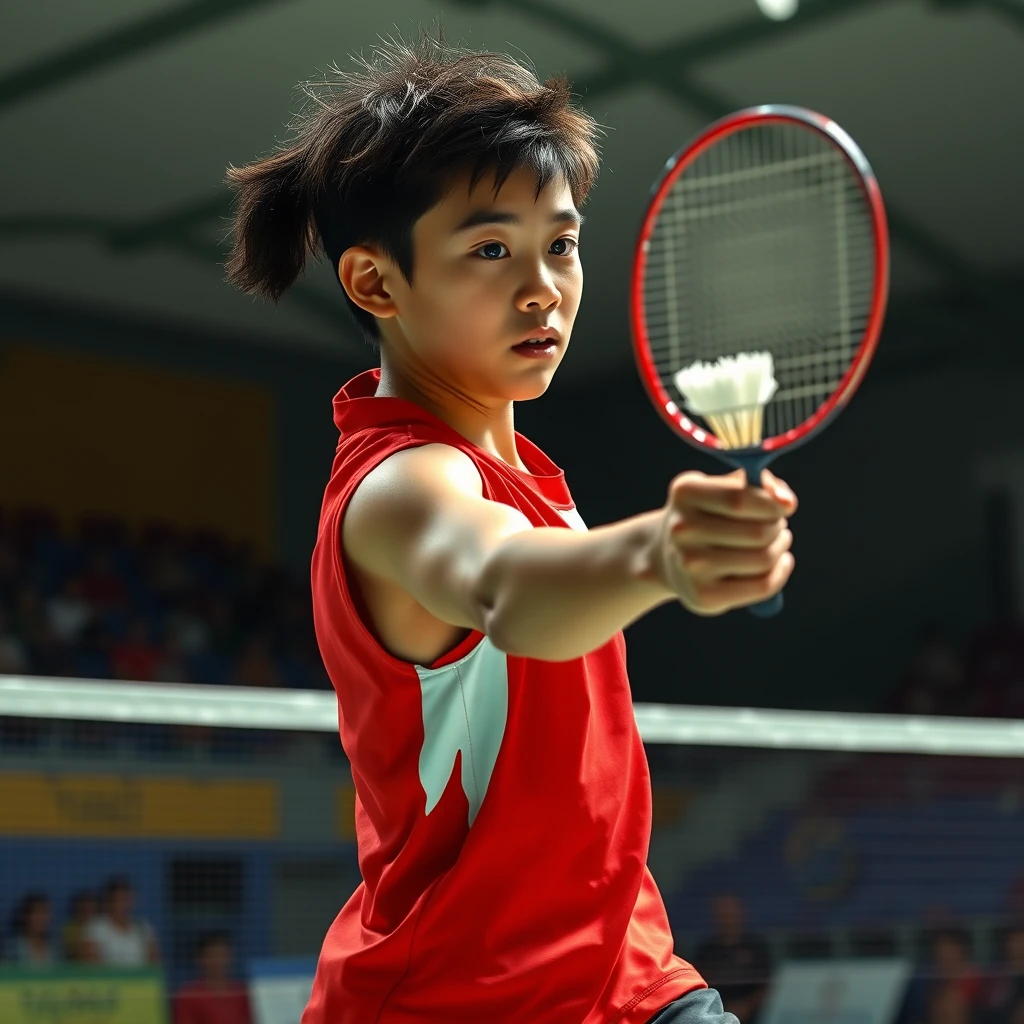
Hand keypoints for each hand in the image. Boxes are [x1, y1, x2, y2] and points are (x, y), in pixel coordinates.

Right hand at [655, 468, 796, 615]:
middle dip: (778, 527)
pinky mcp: (703, 596)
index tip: (783, 506)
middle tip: (777, 525)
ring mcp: (691, 566)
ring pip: (764, 559)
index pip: (740, 499)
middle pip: (758, 533)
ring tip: (775, 542)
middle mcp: (682, 530)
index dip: (772, 504)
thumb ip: (760, 484)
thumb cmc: (709, 514)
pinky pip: (763, 586)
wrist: (669, 555)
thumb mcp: (725, 487)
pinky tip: (779, 562)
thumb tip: (787, 502)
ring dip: (781, 547)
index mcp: (685, 494)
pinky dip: (780, 572)